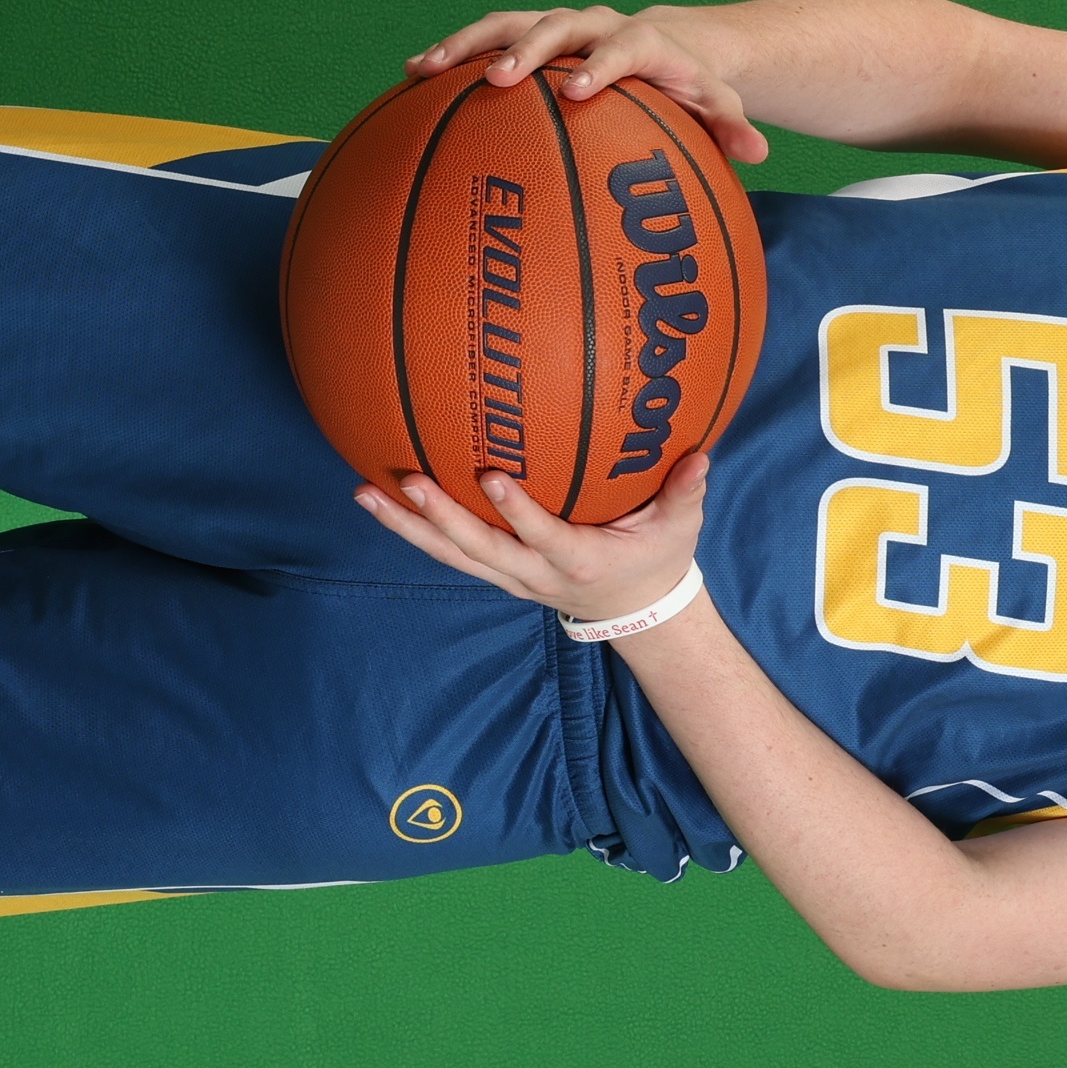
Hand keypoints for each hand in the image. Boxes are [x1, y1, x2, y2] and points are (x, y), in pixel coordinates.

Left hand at [352, 453, 712, 623]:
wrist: (635, 611)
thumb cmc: (657, 558)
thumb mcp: (680, 529)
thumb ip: (685, 492)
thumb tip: (701, 456)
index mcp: (578, 561)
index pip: (543, 536)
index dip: (517, 512)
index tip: (491, 477)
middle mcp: (534, 574)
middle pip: (479, 549)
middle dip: (441, 518)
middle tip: (406, 483)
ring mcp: (510, 577)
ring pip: (450, 555)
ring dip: (406, 526)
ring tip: (365, 493)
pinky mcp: (495, 572)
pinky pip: (447, 551)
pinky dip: (412, 529)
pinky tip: (378, 497)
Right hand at [405, 5, 769, 163]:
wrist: (663, 42)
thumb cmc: (687, 85)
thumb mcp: (715, 104)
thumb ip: (730, 126)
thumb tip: (755, 153)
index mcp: (638, 41)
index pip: (622, 47)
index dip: (601, 66)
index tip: (580, 93)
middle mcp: (593, 25)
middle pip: (555, 26)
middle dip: (526, 51)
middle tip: (498, 80)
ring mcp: (556, 27)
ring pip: (506, 23)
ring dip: (466, 45)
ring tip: (423, 68)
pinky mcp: (528, 34)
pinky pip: (485, 39)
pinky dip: (451, 54)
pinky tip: (410, 78)